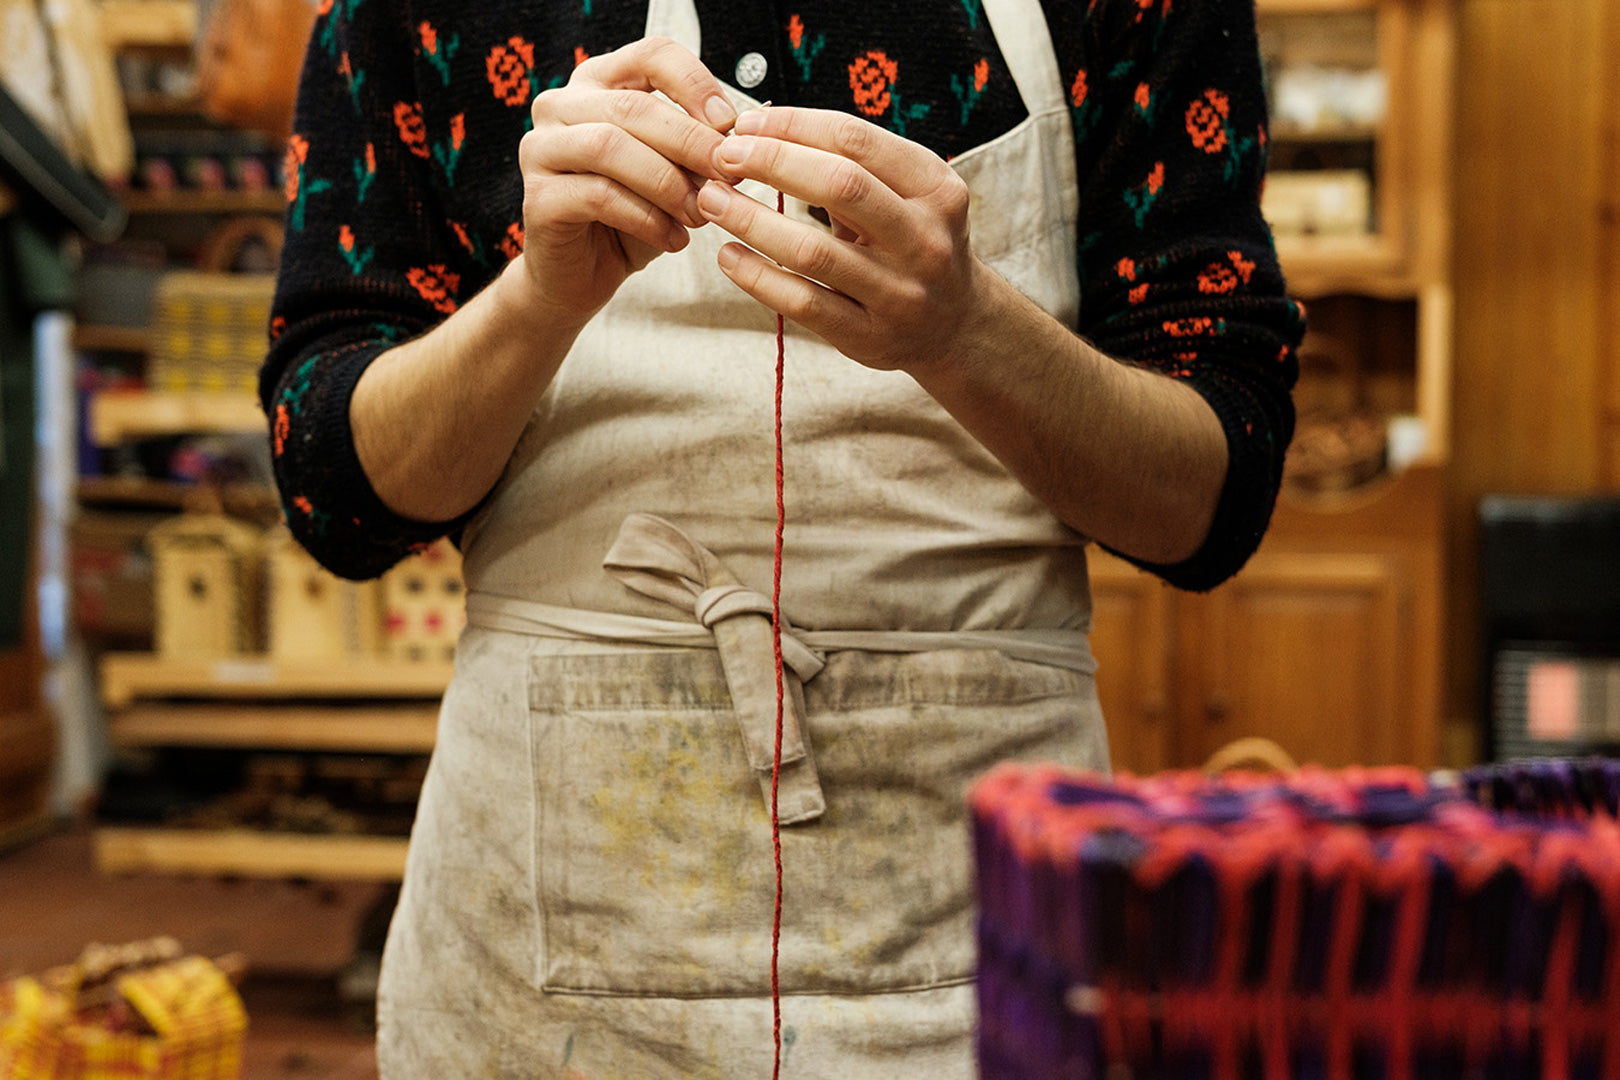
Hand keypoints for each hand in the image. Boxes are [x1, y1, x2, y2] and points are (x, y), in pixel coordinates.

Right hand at [517, 37, 736, 326]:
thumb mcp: (674, 175)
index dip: (696, 85)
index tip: (730, 126)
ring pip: (610, 147)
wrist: (585, 274)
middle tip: (727, 177)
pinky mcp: (538, 197)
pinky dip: (646, 218)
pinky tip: (672, 239)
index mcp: (600, 84)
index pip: (652, 56)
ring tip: (699, 214)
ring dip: (667, 183)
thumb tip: (738, 142)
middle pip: (634, 107)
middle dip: (691, 143)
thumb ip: (697, 152)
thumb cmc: (631, 218)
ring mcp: (541, 149)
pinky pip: (598, 196)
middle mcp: (562, 106)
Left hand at [694, 106, 985, 371]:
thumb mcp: (908, 195)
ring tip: (711, 200)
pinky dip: (758, 277)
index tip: (746, 125)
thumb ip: (852, 165)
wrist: (956, 325)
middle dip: (771, 162)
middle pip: (840, 185)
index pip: (855, 140)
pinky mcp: (870, 337)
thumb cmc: (911, 242)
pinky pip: (803, 302)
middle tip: (722, 156)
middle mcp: (924, 239)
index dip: (792, 126)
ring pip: (813, 251)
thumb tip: (759, 131)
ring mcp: (899, 293)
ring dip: (751, 221)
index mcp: (935, 187)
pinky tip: (728, 257)